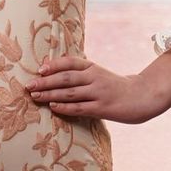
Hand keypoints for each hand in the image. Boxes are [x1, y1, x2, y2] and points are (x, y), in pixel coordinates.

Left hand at [27, 54, 163, 124]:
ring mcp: (99, 93)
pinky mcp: (102, 108)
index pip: (70, 62)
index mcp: (93, 67)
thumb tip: (52, 69)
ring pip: (70, 93)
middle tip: (29, 85)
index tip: (39, 69)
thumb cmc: (115, 86)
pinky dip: (65, 107)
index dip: (54, 64)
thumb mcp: (98, 74)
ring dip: (50, 94)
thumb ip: (80, 72)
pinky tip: (53, 106)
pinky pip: (80, 108)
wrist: (142, 97)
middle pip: (65, 78)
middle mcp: (95, 78)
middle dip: (45, 81)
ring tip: (35, 96)